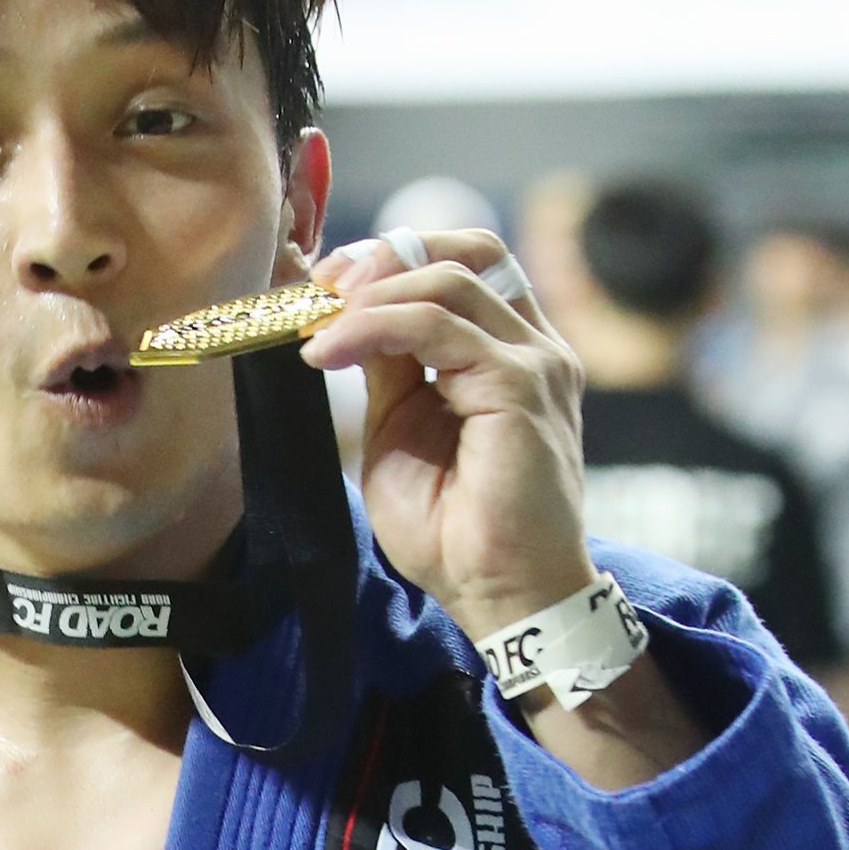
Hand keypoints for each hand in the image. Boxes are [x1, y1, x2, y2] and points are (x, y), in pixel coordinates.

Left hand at [302, 229, 591, 643]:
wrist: (501, 595)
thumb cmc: (456, 533)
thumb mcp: (401, 431)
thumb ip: (390, 369)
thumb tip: (349, 317)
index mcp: (511, 355)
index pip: (462, 267)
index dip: (392, 259)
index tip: (326, 286)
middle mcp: (533, 348)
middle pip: (463, 253)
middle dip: (380, 259)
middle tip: (317, 291)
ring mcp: (533, 362)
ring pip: (447, 281)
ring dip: (368, 296)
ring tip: (315, 328)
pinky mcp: (520, 385)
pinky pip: (437, 325)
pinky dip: (374, 326)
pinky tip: (328, 351)